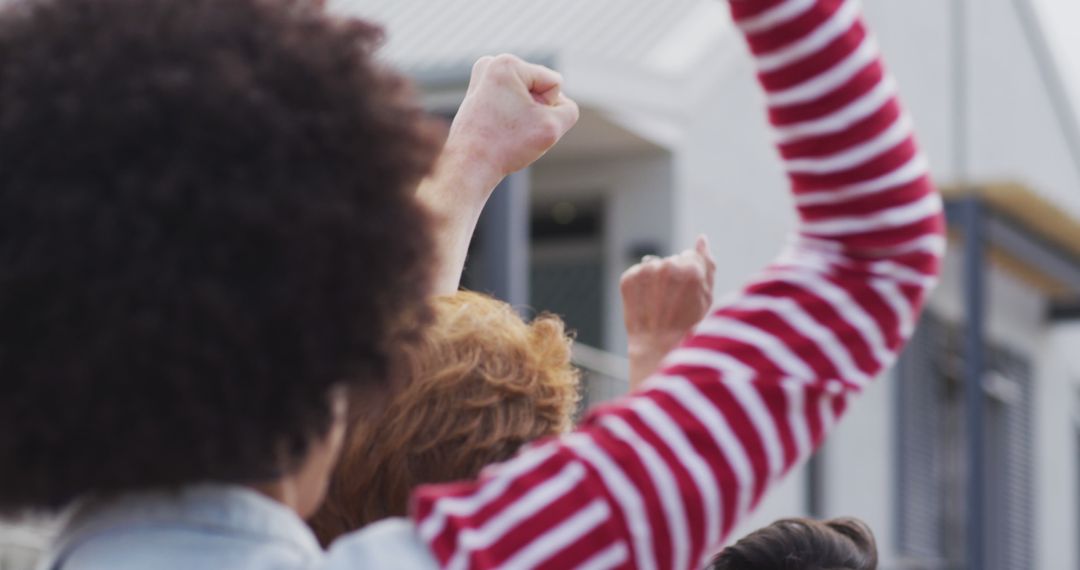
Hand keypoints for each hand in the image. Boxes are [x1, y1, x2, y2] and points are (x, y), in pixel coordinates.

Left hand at [442, 54, 579, 193]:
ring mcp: (481, 79)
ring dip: (525, 116)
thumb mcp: (553, 127)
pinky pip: (512, 105)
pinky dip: (511, 119)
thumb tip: (556, 104)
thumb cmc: (507, 146)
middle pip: (539, 88)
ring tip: (504, 130)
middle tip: (512, 129)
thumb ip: (569, 110)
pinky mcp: (478, 95)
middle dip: (535, 111)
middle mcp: (490, 64)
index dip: (548, 109)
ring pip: (526, 98)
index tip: (523, 123)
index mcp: (506, 63)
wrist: (469, 167)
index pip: (554, 83)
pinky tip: (497, 131)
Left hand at [620, 236, 716, 389]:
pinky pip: (639, 273)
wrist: (657, 347)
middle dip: (674, 276)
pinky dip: (642, 286)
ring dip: (657, 280)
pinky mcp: (628, 278)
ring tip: (659, 304)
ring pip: (655, 266)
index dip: (690, 277)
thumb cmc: (688, 325)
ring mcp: (645, 271)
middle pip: (673, 260)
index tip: (687, 296)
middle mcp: (666, 266)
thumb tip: (701, 239)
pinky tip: (647, 303)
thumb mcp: (707, 297)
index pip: (691, 257)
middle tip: (673, 303)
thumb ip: (707, 264)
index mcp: (691, 268)